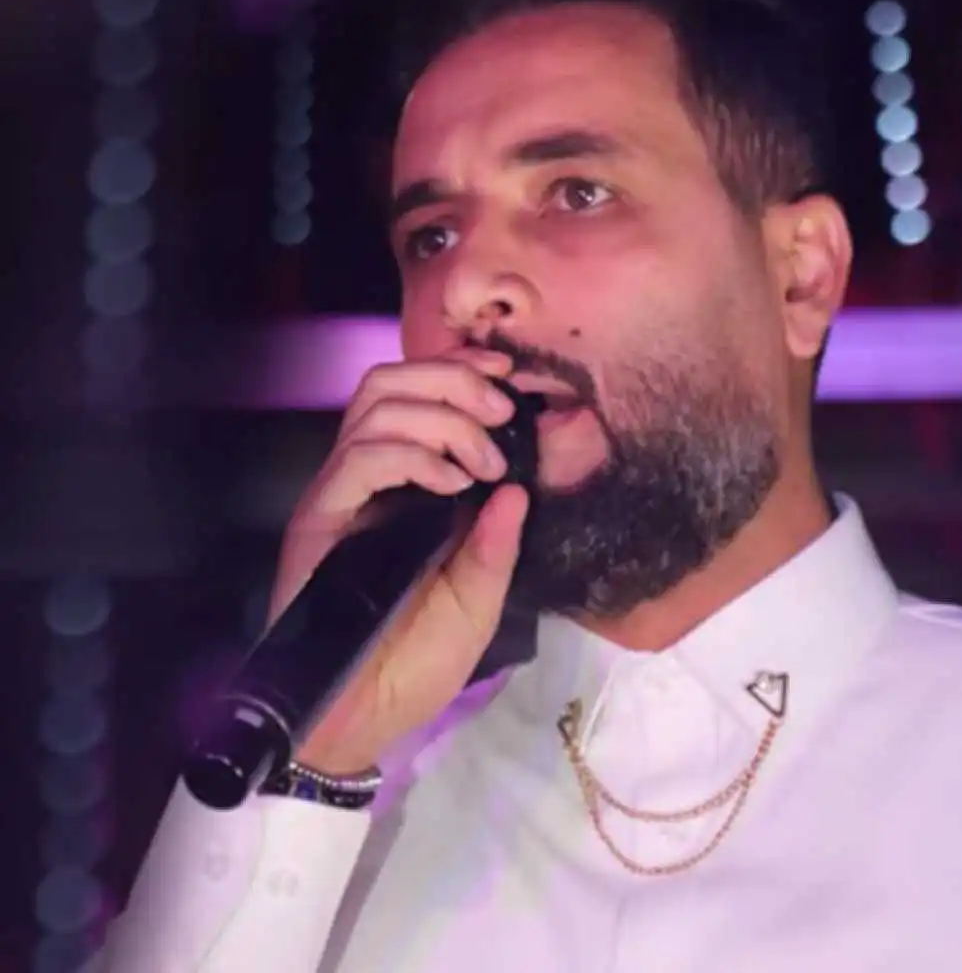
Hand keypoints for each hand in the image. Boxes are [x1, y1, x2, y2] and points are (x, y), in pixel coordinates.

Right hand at [268, 347, 529, 775]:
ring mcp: (340, 495)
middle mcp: (367, 479)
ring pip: (374, 408)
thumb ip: (498, 543)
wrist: (365, 715)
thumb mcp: (480, 596)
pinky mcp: (319, 518)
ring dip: (440, 417)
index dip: (459, 371)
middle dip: (452, 381)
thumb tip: (517, 487)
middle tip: (500, 411)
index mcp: (404, 486)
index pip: (416, 396)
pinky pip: (358, 459)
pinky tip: (449, 484)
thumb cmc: (419, 659)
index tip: (507, 373)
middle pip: (389, 383)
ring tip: (479, 462)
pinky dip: (410, 455)